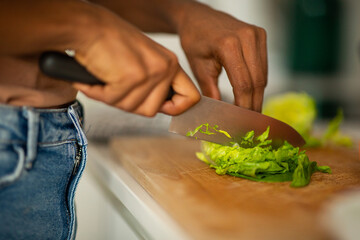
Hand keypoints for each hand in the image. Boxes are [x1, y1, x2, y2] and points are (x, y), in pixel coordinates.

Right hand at [73, 6, 199, 116]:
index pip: (190, 97)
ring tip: (107, 77)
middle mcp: (165, 67)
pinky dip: (99, 93)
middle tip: (116, 86)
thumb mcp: (143, 61)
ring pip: (133, 108)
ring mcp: (150, 72)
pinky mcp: (132, 77)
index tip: (163, 109)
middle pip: (153, 110)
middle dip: (130, 103)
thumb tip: (159, 108)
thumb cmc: (109, 42)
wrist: (88, 26)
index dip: (176, 109)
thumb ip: (155, 84)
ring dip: (112, 98)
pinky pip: (114, 101)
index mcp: (170, 63)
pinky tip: (98, 77)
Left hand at [176, 3, 266, 111]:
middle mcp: (247, 37)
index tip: (241, 120)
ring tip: (251, 112)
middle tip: (250, 122)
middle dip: (253, 104)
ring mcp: (257, 35)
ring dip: (257, 95)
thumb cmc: (194, 39)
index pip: (243, 84)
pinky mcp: (261, 35)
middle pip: (257, 81)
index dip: (244, 105)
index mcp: (229, 45)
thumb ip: (210, 89)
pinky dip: (258, 82)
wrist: (198, 17)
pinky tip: (251, 94)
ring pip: (263, 75)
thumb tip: (221, 112)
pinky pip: (263, 66)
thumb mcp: (198, 66)